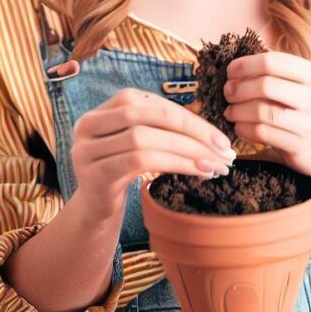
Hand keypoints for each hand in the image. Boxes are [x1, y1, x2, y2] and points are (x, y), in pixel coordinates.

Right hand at [71, 88, 235, 223]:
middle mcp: (91, 123)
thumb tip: (217, 139)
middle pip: (151, 116)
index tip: (222, 140)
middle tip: (222, 151)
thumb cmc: (126, 170)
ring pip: (146, 139)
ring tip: (214, 166)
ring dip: (188, 152)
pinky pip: (139, 161)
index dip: (192, 119)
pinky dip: (174, 165)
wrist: (96, 207)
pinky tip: (196, 173)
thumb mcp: (144, 143)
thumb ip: (167, 130)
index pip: (156, 104)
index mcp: (108, 107)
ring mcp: (88, 148)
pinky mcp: (94, 173)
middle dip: (193, 131)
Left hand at [222, 51, 310, 182]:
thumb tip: (239, 65)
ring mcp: (309, 124)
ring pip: (261, 111)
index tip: (231, 72)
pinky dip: (244, 129)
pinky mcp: (299, 146)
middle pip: (265, 85)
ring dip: (238, 110)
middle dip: (239, 88)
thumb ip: (281, 74)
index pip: (273, 61)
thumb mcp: (307, 89)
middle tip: (228, 92)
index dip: (246, 65)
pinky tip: (240, 127)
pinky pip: (262, 133)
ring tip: (230, 111)